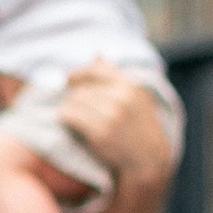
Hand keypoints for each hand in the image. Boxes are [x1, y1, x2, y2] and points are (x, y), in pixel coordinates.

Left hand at [53, 57, 174, 190]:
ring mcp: (111, 115)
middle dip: (75, 97)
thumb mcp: (133, 97)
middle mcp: (122, 97)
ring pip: (73, 100)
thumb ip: (114, 74)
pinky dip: (65, 118)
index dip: (77, 73)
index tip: (67, 79)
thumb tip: (96, 53)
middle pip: (81, 88)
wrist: (147, 160)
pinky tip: (71, 124)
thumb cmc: (137, 127)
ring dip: (69, 108)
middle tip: (76, 107)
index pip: (94, 70)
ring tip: (75, 117)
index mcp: (131, 85)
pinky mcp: (100, 132)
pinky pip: (69, 115)